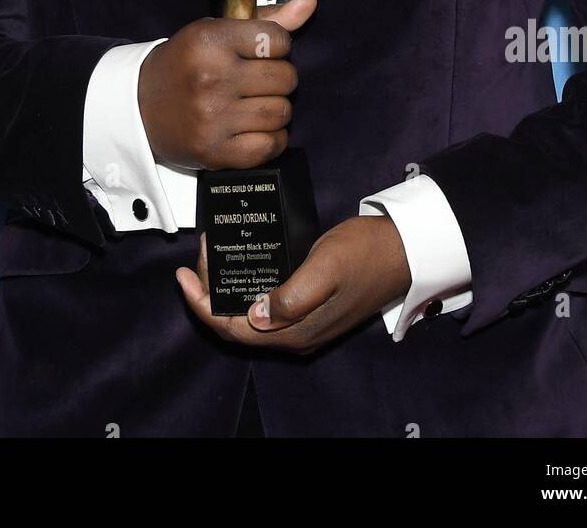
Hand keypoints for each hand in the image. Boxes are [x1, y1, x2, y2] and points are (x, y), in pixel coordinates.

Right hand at [137, 0, 316, 170]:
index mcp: (210, 41)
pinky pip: (271, 145)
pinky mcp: (216, 151)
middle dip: (279, 77)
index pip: (279, 41)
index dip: (277, 47)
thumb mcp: (215, 31)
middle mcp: (212, 78)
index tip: (262, 52)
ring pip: (282, 112)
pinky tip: (254, 127)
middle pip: (286, 77)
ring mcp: (213, 117)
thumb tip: (309, 3)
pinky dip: (271, 138)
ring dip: (275, 108)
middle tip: (258, 80)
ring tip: (254, 103)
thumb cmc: (183, 64)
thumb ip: (266, 19)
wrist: (138, 106)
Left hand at [175, 215, 411, 353]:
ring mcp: (304, 324)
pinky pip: (266, 306)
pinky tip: (241, 266)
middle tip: (199, 258)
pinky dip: (246, 287)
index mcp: (296, 331)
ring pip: (250, 316)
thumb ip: (291, 294)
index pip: (233, 328)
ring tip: (212, 259)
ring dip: (226, 291)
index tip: (183, 275)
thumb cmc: (365, 253)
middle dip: (210, 294)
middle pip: (237, 325)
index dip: (202, 304)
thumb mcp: (325, 266)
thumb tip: (255, 314)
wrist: (404, 250)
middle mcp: (296, 336)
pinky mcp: (311, 309)